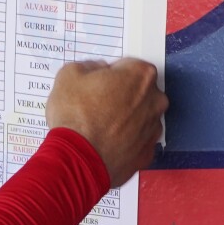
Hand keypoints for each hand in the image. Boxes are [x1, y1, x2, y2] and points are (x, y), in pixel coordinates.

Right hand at [45, 58, 167, 187]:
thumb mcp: (68, 75)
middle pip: (138, 91)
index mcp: (140, 75)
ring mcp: (153, 128)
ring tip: (97, 126)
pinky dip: (123, 140)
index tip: (97, 82)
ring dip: (123, 118)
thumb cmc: (76, 117)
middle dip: (120, 95)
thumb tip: (93, 71)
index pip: (128, 65)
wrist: (77, 158)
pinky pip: (136, 141)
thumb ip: (87, 66)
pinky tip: (103, 142)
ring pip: (139, 117)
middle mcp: (155, 100)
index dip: (109, 73)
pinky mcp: (146, 152)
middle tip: (95, 104)